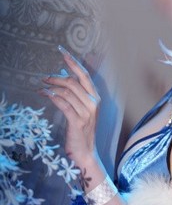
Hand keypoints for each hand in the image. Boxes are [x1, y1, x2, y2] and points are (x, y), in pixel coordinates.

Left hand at [41, 46, 100, 172]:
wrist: (85, 152)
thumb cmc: (81, 130)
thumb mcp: (81, 109)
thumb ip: (75, 94)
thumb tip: (63, 76)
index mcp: (96, 98)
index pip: (85, 75)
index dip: (73, 63)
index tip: (62, 52)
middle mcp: (94, 103)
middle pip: (74, 82)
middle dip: (57, 77)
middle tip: (44, 77)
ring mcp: (87, 113)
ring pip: (67, 92)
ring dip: (52, 88)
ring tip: (42, 88)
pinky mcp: (78, 122)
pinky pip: (64, 104)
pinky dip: (53, 98)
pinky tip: (45, 95)